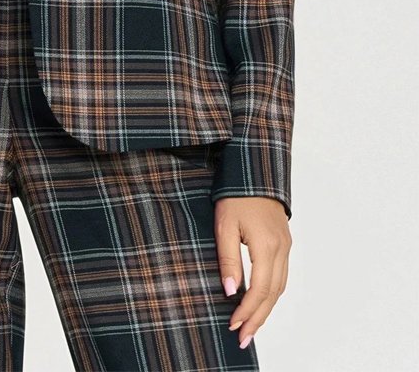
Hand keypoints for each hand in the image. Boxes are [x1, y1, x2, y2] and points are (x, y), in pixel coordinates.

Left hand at [214, 197, 291, 350]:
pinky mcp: (284, 242)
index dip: (247, 311)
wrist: (254, 171)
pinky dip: (272, 294)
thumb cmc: (236, 195)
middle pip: (273, 294)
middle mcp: (281, 249)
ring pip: (279, 287)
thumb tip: (232, 292)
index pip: (259, 290)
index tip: (233, 325)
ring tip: (251, 326)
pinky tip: (261, 301)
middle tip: (243, 338)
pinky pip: (281, 276)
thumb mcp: (225, 225)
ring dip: (266, 309)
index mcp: (266, 246)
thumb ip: (228, 259)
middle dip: (258, 318)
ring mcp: (285, 246)